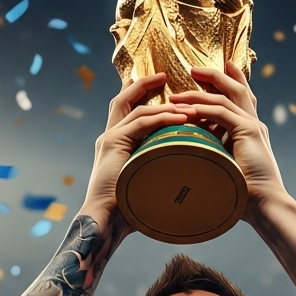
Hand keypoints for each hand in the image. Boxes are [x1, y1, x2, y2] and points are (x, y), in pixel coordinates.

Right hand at [82, 73, 197, 228]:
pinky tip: (180, 118)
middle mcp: (110, 136)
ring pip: (136, 109)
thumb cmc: (128, 209)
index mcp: (115, 144)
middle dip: (143, 85)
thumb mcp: (147, 181)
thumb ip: (159, 169)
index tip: (159, 85)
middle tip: (163, 75)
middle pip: (123, 99)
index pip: (127, 111)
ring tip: (189, 105)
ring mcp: (109, 138)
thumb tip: (187, 170)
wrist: (106, 220)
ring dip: (165, 106)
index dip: (140, 95)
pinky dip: (162, 118)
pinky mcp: (112, 143)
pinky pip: (140, 123)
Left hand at [167, 62, 286, 221]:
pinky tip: (185, 108)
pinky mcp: (248, 131)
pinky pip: (221, 111)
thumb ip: (216, 157)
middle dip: (215, 76)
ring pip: (225, 96)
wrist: (265, 203)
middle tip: (193, 69)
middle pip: (236, 89)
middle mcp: (254, 124)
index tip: (212, 74)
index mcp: (251, 132)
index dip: (229, 83)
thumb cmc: (245, 195)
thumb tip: (193, 159)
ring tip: (180, 89)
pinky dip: (202, 107)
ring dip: (200, 91)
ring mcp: (253, 126)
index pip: (240, 100)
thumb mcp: (227, 169)